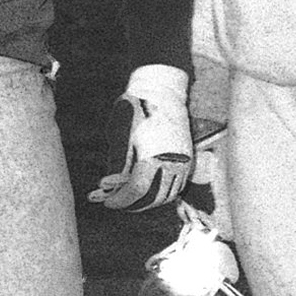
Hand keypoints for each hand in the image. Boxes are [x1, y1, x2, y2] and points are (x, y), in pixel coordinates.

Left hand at [90, 63, 193, 209]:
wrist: (163, 90)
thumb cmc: (136, 108)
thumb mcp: (119, 132)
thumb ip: (116, 162)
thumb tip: (108, 187)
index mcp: (152, 155)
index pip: (137, 190)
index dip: (121, 200)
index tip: (107, 202)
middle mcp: (172, 162)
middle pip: (153, 198)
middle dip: (132, 204)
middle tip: (115, 201)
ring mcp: (183, 161)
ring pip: (167, 195)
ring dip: (148, 202)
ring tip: (129, 198)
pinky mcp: (188, 159)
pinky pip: (177, 186)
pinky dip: (162, 194)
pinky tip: (147, 190)